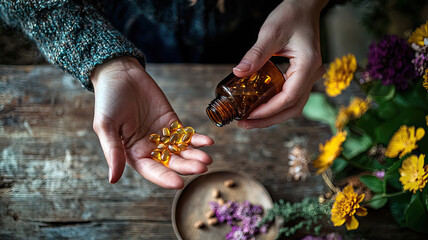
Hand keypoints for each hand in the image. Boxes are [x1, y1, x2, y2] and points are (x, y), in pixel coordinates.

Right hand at [91, 57, 213, 188]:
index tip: (180, 183)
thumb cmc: (108, 100)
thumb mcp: (106, 125)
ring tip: (207, 158)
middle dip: (186, 166)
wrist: (121, 74)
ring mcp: (163, 136)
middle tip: (202, 167)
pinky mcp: (172, 123)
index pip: (152, 171)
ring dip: (195, 155)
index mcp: (133, 154)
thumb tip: (113, 179)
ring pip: (182, 151)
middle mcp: (150, 149)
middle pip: (171, 163)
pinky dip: (198, 139)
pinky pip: (187, 135)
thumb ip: (113, 151)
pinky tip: (208, 142)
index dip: (165, 178)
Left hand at [232, 0, 327, 127]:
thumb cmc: (291, 15)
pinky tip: (259, 107)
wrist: (305, 6)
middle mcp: (312, 74)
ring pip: (293, 105)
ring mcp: (309, 76)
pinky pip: (291, 96)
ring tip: (250, 120)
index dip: (269, 110)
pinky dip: (275, 105)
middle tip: (245, 124)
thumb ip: (256, 54)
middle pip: (293, 108)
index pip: (289, 97)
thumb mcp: (271, 32)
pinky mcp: (303, 75)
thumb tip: (239, 73)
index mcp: (307, 65)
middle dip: (269, 120)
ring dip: (272, 116)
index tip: (249, 115)